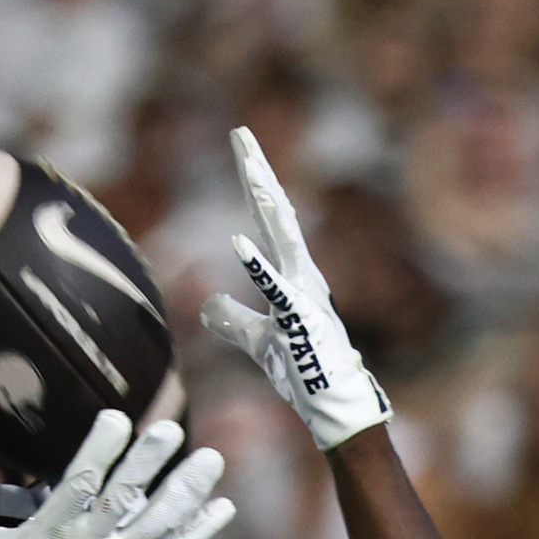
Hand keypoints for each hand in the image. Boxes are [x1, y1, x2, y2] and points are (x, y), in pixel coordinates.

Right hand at [0, 408, 232, 538]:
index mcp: (50, 532)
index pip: (78, 486)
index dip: (99, 452)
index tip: (117, 418)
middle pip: (124, 503)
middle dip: (148, 467)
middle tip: (172, 431)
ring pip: (155, 528)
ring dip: (185, 496)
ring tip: (211, 461)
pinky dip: (197, 535)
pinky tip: (222, 510)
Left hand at [199, 127, 388, 450]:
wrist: (332, 403)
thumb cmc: (302, 370)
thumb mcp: (257, 341)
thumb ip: (232, 320)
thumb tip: (206, 305)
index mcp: (292, 273)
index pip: (269, 219)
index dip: (253, 183)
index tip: (242, 149)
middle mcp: (302, 272)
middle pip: (275, 211)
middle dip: (257, 172)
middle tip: (240, 134)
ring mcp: (303, 291)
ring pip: (282, 234)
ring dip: (265, 199)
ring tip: (250, 165)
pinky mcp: (300, 316)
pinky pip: (275, 286)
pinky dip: (257, 265)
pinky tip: (237, 242)